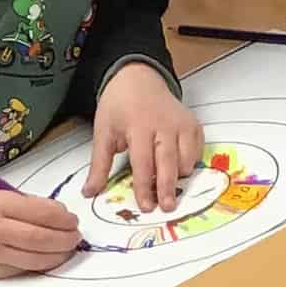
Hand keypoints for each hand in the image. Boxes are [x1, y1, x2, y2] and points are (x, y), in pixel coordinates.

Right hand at [0, 185, 81, 277]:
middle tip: (76, 236)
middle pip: (39, 239)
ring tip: (68, 248)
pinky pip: (25, 269)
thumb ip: (30, 205)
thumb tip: (62, 218)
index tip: (72, 220)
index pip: (39, 213)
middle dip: (64, 239)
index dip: (62, 219)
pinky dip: (43, 264)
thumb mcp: (1, 194)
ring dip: (58, 255)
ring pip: (35, 260)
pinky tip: (51, 257)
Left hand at [85, 65, 201, 211]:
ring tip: (167, 186)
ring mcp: (182, 124)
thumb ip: (99, 165)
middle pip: (168, 162)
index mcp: (139, 126)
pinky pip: (196, 153)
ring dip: (178, 177)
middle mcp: (164, 125)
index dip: (144, 187)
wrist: (138, 78)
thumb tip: (89, 192)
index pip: (143, 162)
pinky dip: (188, 164)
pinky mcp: (194, 125)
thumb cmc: (119, 106)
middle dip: (168, 188)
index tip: (146, 206)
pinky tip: (176, 168)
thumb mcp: (103, 131)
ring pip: (186, 160)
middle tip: (167, 207)